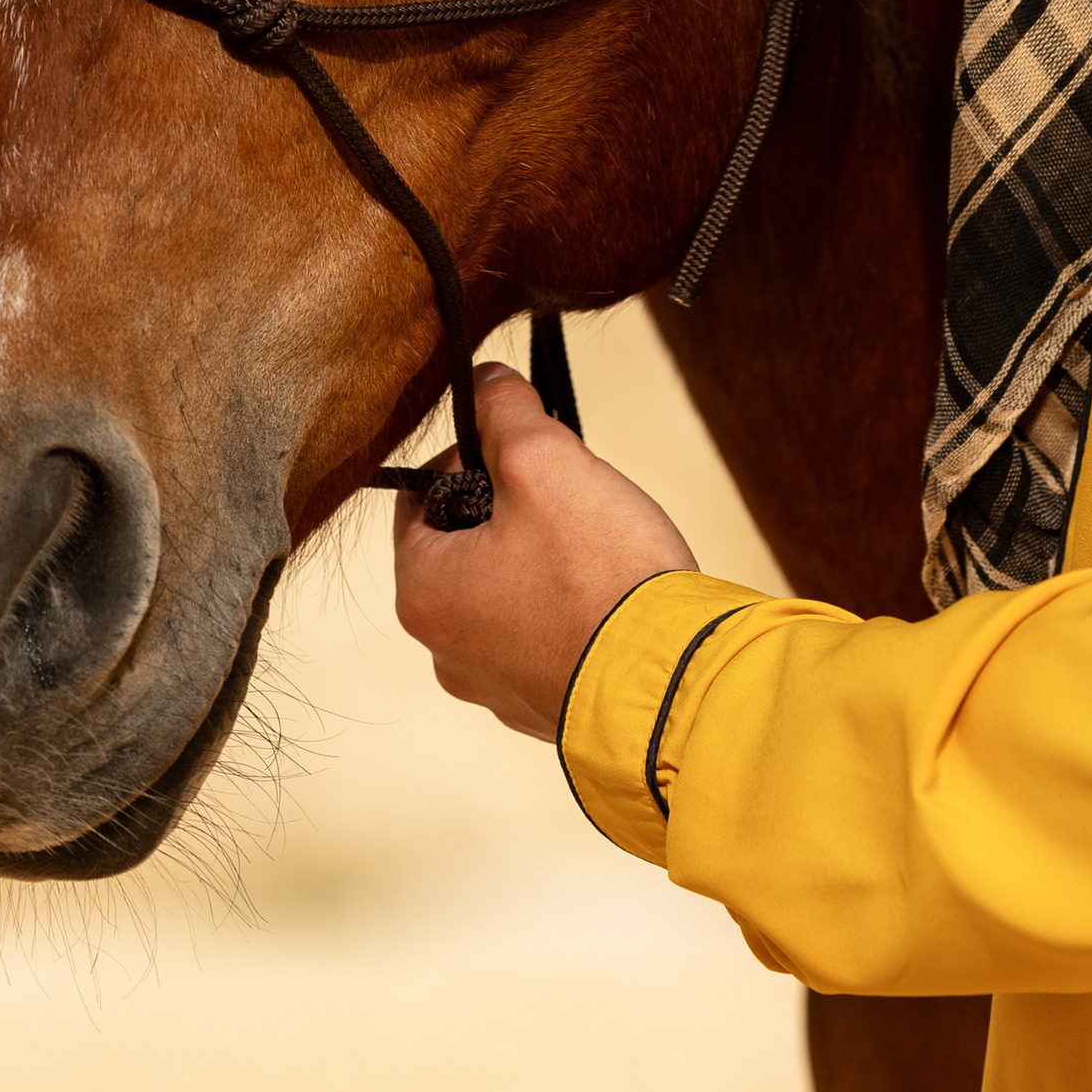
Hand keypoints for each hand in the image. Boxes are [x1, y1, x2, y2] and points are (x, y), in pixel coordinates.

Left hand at [391, 359, 697, 738]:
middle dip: (513, 512)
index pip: (420, 498)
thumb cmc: (601, 573)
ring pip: (507, 595)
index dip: (472, 458)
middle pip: (464, 549)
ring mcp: (497, 691)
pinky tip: (613, 599)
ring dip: (543, 563)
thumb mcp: (545, 462)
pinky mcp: (548, 711)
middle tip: (570, 496)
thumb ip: (504, 412)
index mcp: (423, 594)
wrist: (671, 686)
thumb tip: (486, 381)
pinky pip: (546, 641)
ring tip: (600, 550)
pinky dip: (572, 613)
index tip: (523, 449)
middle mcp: (445, 654)